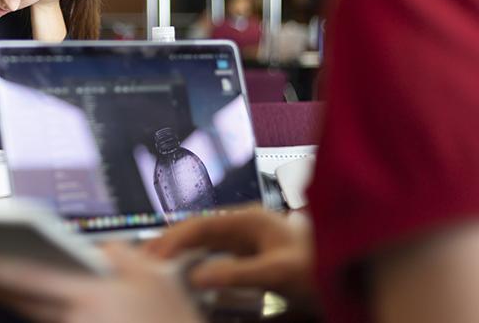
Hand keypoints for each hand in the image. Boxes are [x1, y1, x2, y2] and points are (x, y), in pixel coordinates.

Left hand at [0, 242, 202, 322]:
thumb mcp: (153, 274)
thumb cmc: (172, 317)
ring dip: (17, 305)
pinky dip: (42, 318)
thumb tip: (95, 249)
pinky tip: (31, 307)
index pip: (31, 279)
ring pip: (38, 319)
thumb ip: (120, 253)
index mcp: (92, 294)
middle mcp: (78, 321)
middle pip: (26, 304)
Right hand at [146, 208, 316, 306]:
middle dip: (169, 243)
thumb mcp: (279, 272)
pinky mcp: (249, 255)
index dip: (174, 238)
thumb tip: (197, 275)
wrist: (352, 266)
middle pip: (197, 231)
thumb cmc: (318, 263)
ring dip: (180, 253)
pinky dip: (195, 262)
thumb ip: (239, 273)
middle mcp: (243, 225)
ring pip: (203, 242)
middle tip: (143, 259)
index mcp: (248, 219)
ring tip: (155, 265)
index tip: (153, 254)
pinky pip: (215, 255)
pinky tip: (185, 273)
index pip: (200, 225)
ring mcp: (246, 240)